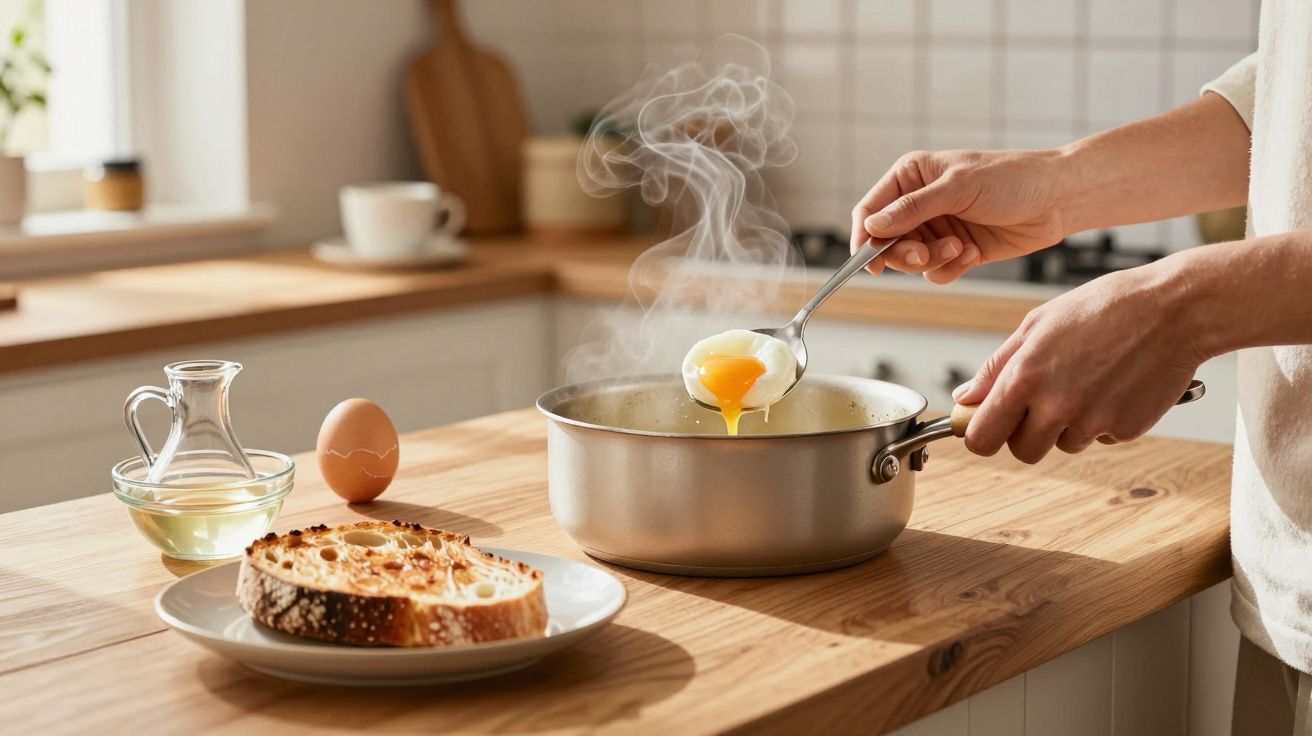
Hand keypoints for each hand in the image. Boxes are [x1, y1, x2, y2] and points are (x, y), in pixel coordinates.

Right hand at [850, 149, 1069, 282]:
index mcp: (911, 176)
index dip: (864, 237)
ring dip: (934, 260)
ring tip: (961, 247)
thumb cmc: (1012, 179)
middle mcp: (919, 203)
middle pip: (887, 242)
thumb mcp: (958, 188)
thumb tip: (872, 227)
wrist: (1057, 199)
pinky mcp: (955, 250)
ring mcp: (937, 228)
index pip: (870, 210)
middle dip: (905, 253)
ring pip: (912, 261)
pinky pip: (936, 271)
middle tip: (923, 254)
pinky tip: (973, 253)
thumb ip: (912, 209)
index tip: (868, 260)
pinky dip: (952, 268)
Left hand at [951, 259, 1206, 462]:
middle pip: (1022, 451)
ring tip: (1088, 379)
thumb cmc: (1104, 308)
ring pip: (1063, 444)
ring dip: (1068, 424)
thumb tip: (965, 397)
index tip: (987, 425)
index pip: (981, 439)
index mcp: (1024, 379)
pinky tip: (1115, 383)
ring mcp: (1093, 422)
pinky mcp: (1125, 430)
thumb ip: (996, 366)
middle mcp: (1055, 407)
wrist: (1173, 309)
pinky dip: (1103, 419)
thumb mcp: (1037, 324)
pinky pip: (1100, 437)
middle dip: (1027, 432)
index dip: (981, 434)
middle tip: (1044, 399)